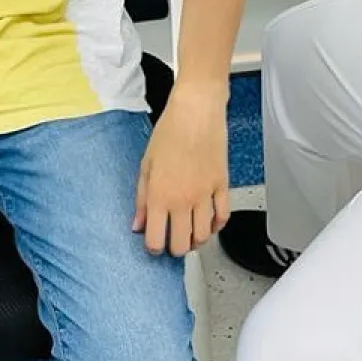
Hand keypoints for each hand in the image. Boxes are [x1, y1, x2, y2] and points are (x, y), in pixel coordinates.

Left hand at [133, 85, 230, 256]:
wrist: (196, 112)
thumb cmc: (169, 132)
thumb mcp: (146, 165)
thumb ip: (142, 199)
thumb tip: (138, 224)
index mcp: (160, 196)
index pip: (156, 240)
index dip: (154, 247)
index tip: (154, 243)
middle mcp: (183, 200)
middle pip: (182, 244)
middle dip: (176, 248)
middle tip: (173, 241)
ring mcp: (205, 195)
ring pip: (204, 235)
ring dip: (196, 240)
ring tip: (190, 234)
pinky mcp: (223, 186)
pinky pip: (223, 217)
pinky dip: (217, 225)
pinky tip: (210, 222)